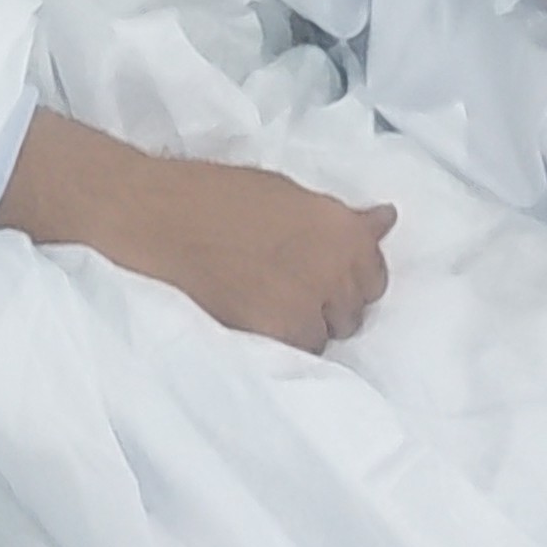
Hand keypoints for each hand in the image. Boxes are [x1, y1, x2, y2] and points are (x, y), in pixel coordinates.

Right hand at [0, 113, 394, 351]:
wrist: (158, 216)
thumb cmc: (218, 195)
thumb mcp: (289, 195)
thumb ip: (340, 219)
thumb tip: (388, 219)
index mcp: (344, 230)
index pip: (375, 277)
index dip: (346, 277)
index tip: (318, 272)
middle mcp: (336, 269)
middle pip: (353, 312)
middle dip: (327, 303)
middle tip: (284, 285)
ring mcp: (308, 304)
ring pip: (325, 337)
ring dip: (304, 325)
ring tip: (264, 301)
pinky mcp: (276, 332)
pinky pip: (295, 352)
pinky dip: (279, 341)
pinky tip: (251, 316)